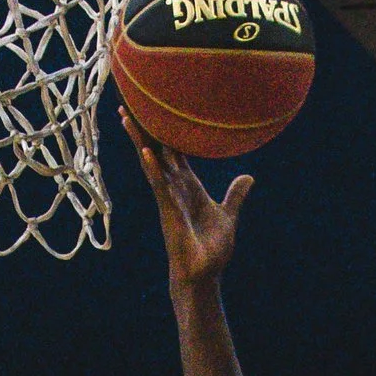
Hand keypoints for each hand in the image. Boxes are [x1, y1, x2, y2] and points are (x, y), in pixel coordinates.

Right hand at [122, 112, 253, 293]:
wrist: (204, 274)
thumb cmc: (211, 249)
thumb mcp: (228, 216)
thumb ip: (235, 196)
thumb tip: (249, 178)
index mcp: (188, 186)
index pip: (173, 151)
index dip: (165, 130)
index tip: (156, 107)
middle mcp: (174, 188)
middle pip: (156, 150)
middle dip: (144, 127)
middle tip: (129, 101)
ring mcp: (169, 198)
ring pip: (151, 163)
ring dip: (139, 140)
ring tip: (126, 116)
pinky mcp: (169, 211)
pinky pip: (159, 186)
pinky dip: (153, 168)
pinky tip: (146, 152)